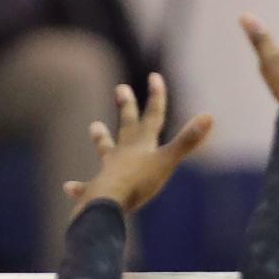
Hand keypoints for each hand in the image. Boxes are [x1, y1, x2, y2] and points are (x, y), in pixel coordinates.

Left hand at [64, 73, 213, 215]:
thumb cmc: (139, 182)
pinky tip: (69, 187)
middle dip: (126, 107)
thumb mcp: (167, 162)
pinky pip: (87, 188)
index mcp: (142, 144)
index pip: (152, 117)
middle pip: (127, 126)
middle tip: (121, 89)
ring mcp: (110, 170)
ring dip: (101, 139)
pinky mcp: (98, 191)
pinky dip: (79, 188)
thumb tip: (209, 116)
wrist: (109, 202)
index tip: (155, 77)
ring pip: (106, 150)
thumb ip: (187, 141)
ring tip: (94, 127)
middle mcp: (124, 152)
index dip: (156, 97)